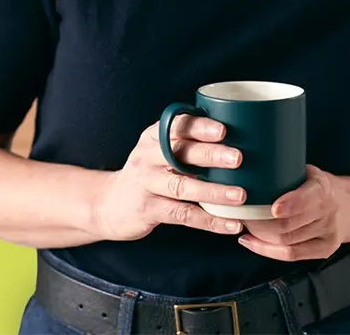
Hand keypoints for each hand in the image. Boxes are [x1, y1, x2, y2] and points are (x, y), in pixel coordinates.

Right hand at [89, 116, 249, 241]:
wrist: (109, 203)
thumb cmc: (148, 173)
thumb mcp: (158, 151)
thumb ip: (186, 142)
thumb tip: (239, 135)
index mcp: (154, 137)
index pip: (177, 126)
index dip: (199, 127)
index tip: (223, 129)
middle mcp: (147, 157)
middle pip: (180, 153)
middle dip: (210, 155)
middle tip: (238, 158)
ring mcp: (146, 184)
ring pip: (182, 186)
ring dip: (213, 191)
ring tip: (240, 195)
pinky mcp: (148, 209)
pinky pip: (182, 215)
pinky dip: (208, 221)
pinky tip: (230, 224)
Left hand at [238, 165, 349, 261]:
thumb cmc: (318, 186)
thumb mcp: (308, 172)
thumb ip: (286, 172)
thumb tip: (248, 169)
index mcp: (323, 188)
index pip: (307, 199)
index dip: (290, 204)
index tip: (272, 208)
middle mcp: (328, 212)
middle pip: (290, 225)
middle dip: (260, 222)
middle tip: (241, 215)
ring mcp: (328, 233)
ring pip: (287, 241)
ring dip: (260, 236)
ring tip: (243, 226)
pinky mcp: (325, 250)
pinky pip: (292, 255)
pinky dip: (267, 250)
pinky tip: (250, 242)